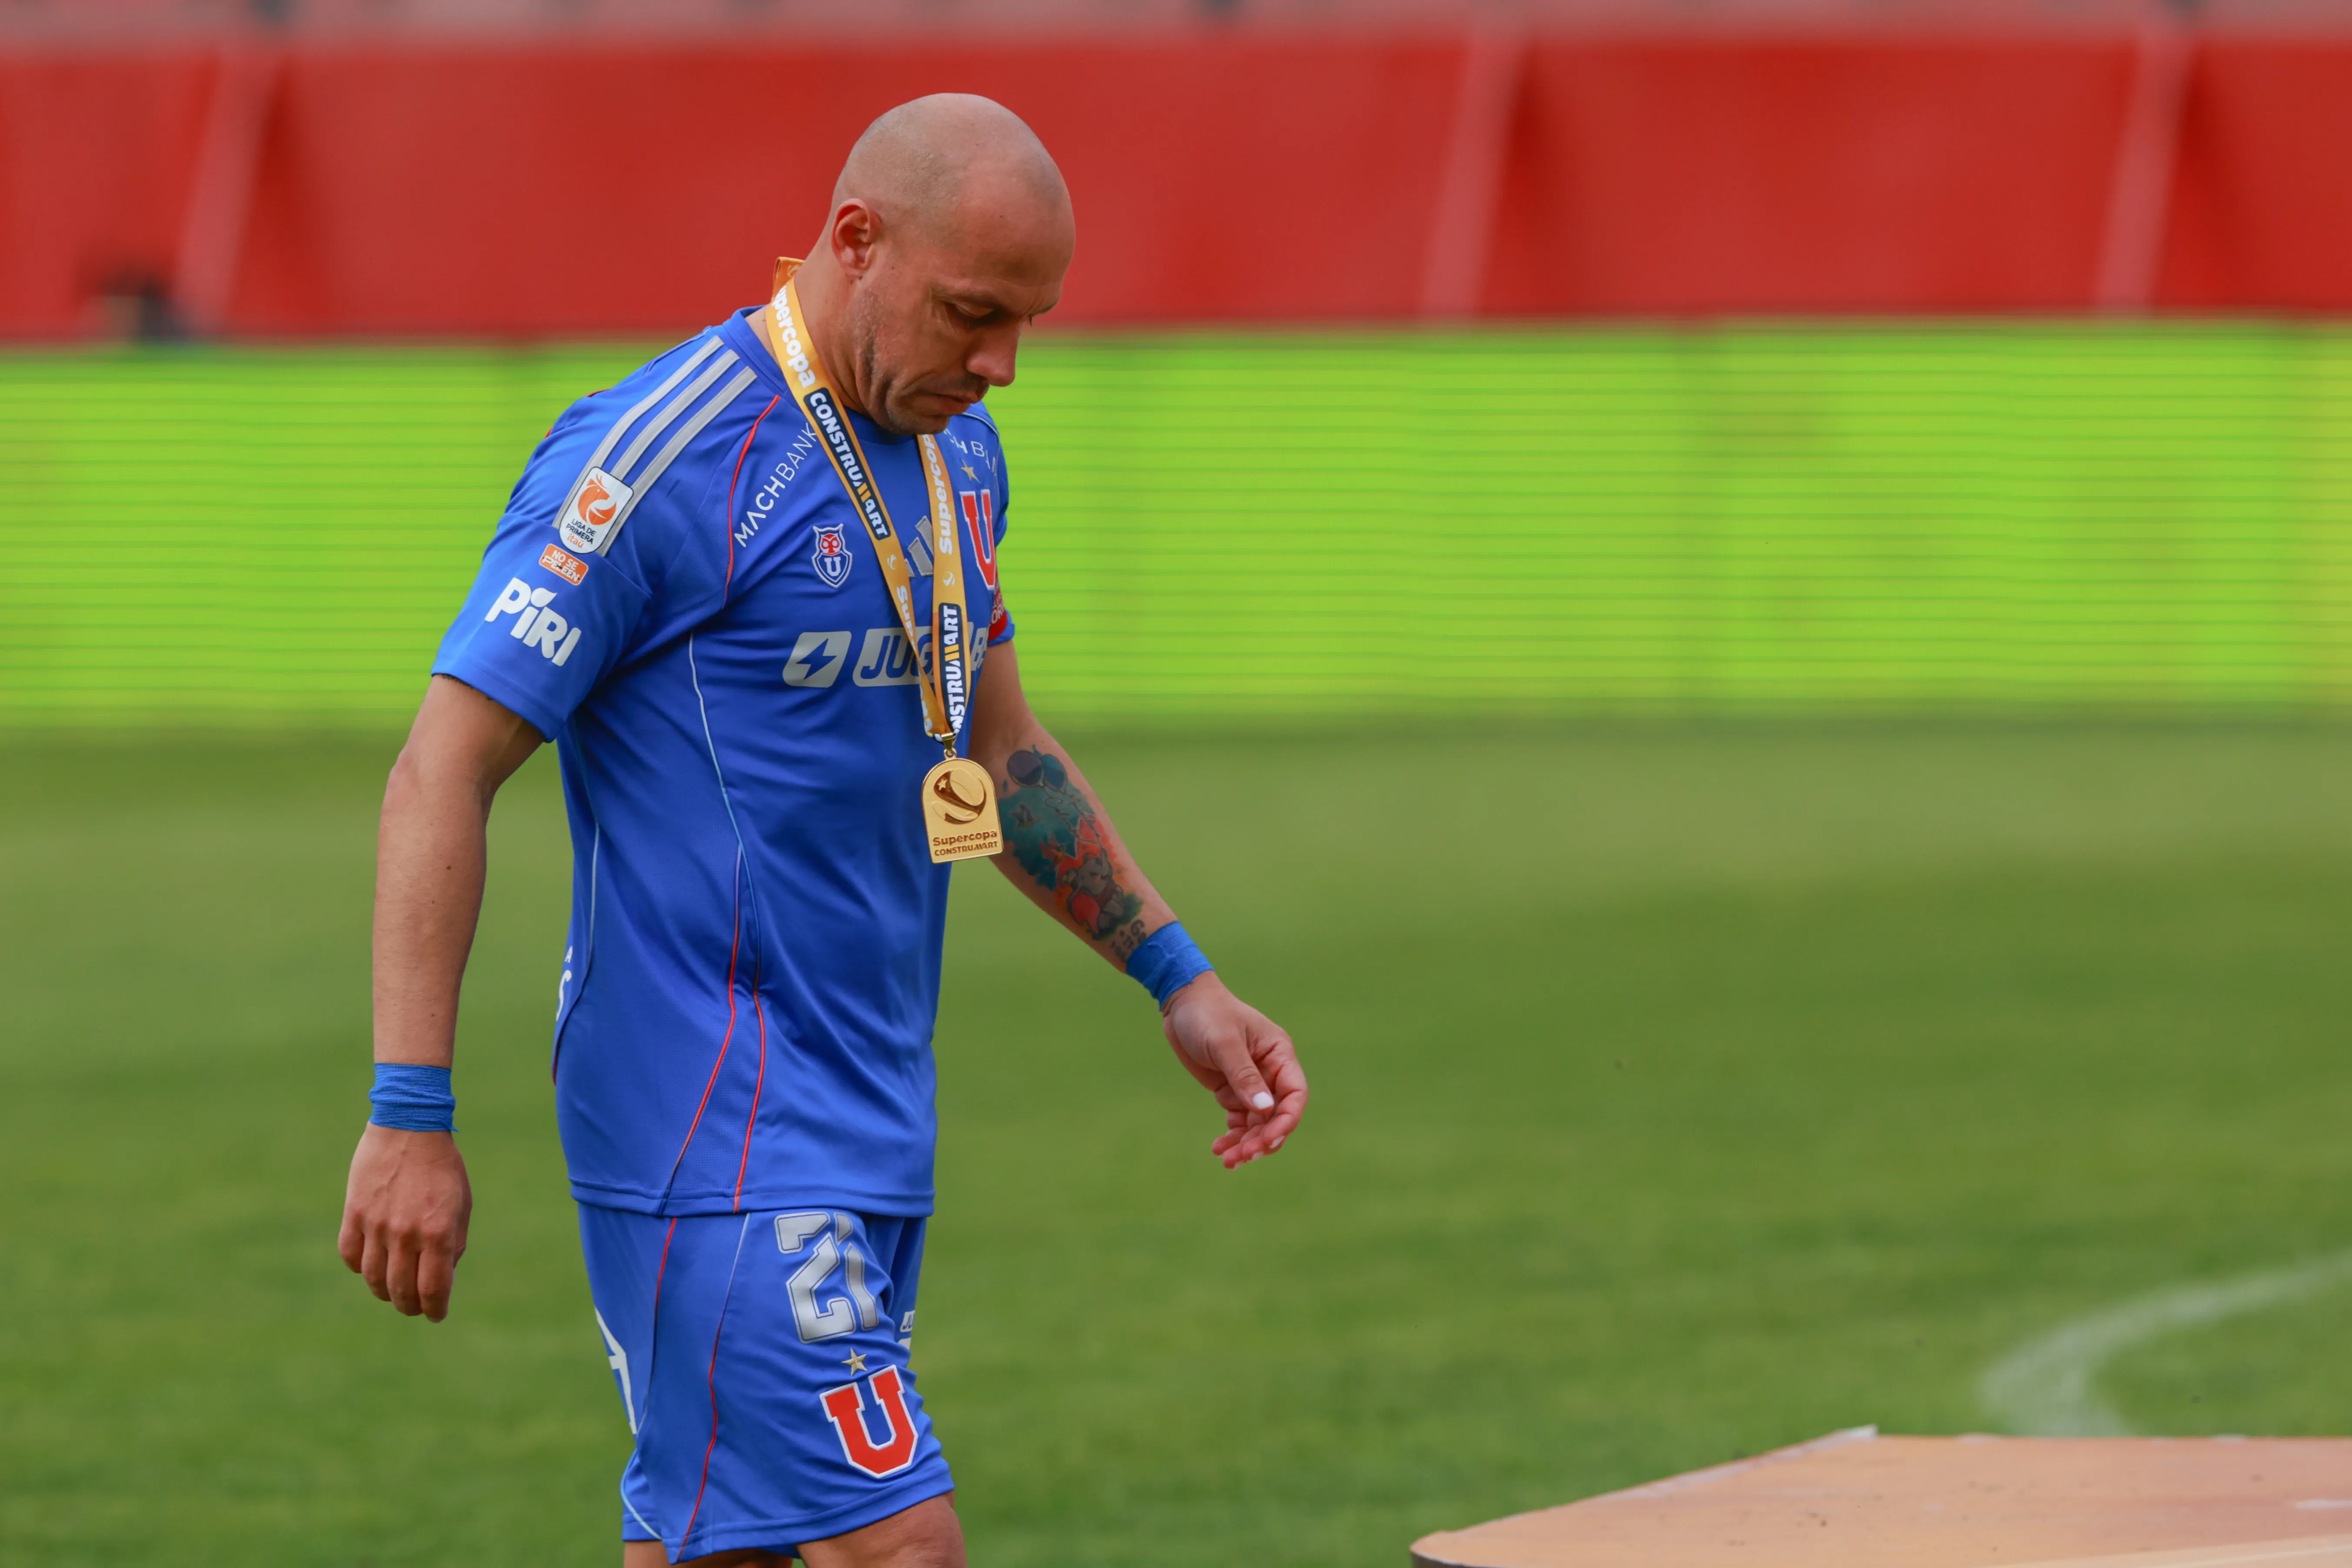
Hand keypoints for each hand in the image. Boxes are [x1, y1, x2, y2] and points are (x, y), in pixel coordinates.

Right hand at [337, 1123, 472, 1321]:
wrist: (409, 1127)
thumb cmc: (443, 1167)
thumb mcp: (461, 1205)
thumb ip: (453, 1244)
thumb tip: (441, 1279)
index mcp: (438, 1231)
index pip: (433, 1289)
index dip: (434, 1309)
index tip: (436, 1315)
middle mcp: (406, 1233)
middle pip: (401, 1290)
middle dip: (410, 1306)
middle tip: (415, 1308)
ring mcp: (376, 1225)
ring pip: (373, 1279)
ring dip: (384, 1292)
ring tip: (394, 1293)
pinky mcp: (354, 1214)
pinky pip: (351, 1256)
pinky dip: (360, 1267)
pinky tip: (372, 1266)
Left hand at [1161, 973, 1307, 1169]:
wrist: (1180, 1003)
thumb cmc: (1207, 1014)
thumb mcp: (1225, 1043)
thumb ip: (1245, 1077)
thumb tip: (1266, 1110)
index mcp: (1279, 1054)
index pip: (1295, 1094)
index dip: (1286, 1121)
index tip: (1268, 1141)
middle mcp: (1270, 1071)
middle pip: (1277, 1115)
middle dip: (1262, 1139)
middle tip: (1241, 1157)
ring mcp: (1251, 1082)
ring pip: (1258, 1123)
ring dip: (1246, 1143)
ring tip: (1227, 1159)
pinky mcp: (1232, 1089)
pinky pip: (1239, 1120)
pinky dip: (1232, 1136)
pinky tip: (1218, 1148)